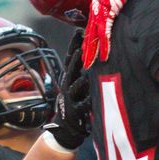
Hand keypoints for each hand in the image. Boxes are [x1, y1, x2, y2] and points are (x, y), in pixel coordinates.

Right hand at [44, 29, 91, 150]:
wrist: (66, 128)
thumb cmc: (75, 101)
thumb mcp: (77, 83)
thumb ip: (84, 68)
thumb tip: (93, 49)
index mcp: (68, 77)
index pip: (70, 58)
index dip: (73, 45)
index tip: (79, 31)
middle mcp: (67, 85)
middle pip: (70, 69)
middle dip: (75, 59)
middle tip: (80, 48)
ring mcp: (70, 99)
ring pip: (75, 87)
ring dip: (80, 80)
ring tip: (86, 73)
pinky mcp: (75, 112)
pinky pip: (82, 106)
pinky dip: (87, 102)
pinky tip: (92, 99)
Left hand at [81, 0, 129, 68]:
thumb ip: (112, 5)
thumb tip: (115, 10)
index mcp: (97, 9)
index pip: (91, 28)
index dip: (89, 40)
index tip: (86, 50)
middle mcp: (96, 13)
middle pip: (90, 35)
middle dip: (87, 50)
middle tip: (85, 63)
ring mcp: (101, 15)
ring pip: (94, 37)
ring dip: (93, 52)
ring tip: (90, 63)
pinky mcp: (108, 15)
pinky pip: (105, 34)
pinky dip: (105, 46)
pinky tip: (104, 55)